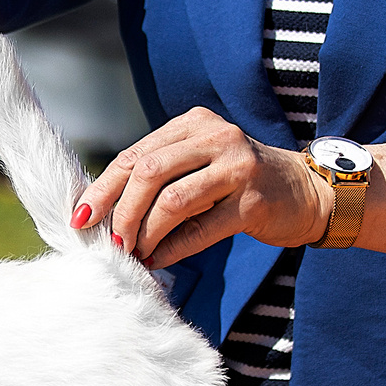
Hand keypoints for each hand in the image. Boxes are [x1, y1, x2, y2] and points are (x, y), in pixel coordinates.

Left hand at [74, 108, 327, 269]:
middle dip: (120, 211)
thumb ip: (159, 176)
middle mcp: (215, 137)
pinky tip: (159, 261)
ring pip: (172, 199)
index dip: (103, 188)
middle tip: (109, 242)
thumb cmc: (238, 183)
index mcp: (193, 124)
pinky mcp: (253, 201)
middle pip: (148, 172)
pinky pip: (201, 228)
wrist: (306, 192)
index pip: (135, 154)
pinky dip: (174, 248)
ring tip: (133, 253)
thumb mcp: (199, 164)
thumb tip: (102, 211)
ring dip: (144, 232)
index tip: (80, 216)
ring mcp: (237, 166)